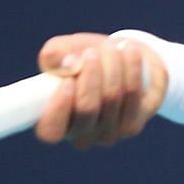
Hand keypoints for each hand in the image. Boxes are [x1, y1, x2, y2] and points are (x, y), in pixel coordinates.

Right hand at [32, 32, 165, 148]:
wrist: (119, 61)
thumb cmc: (81, 58)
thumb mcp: (62, 51)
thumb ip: (53, 54)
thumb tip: (69, 64)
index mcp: (55, 124)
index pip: (51, 131)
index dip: (58, 108)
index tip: (67, 80)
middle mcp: (81, 135)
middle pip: (86, 109)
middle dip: (90, 75)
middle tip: (91, 53)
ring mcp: (108, 134)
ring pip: (111, 98)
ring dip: (112, 66)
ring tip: (111, 47)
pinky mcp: (132, 125)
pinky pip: (132, 94)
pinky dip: (131, 68)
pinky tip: (129, 51)